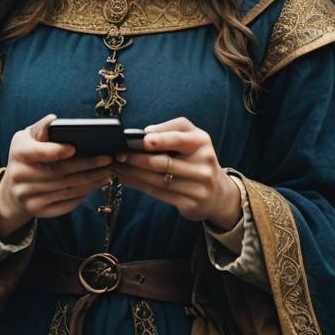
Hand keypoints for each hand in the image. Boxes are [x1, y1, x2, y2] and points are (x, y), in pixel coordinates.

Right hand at [0, 113, 114, 239]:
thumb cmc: (26, 156)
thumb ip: (41, 128)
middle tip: (107, 159)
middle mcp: (20, 176)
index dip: (56, 151)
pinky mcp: (37, 210)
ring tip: (108, 172)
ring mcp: (28, 196)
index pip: (38, 152)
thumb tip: (53, 120)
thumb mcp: (28, 137)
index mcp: (18, 153)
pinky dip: (83, 195)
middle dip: (87, 166)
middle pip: (59, 172)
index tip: (74, 148)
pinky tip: (95, 185)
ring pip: (66, 189)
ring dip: (90, 181)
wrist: (12, 188)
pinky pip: (65, 204)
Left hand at [111, 116, 241, 229]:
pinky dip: (138, 185)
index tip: (142, 140)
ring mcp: (198, 188)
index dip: (161, 140)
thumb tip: (144, 132)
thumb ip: (171, 130)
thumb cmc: (197, 158)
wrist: (218, 193)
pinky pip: (158, 194)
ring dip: (133, 172)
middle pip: (164, 162)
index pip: (179, 139)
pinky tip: (126, 178)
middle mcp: (203, 166)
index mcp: (202, 143)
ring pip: (158, 180)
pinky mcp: (189, 204)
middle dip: (137, 158)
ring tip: (116, 166)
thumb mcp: (192, 138)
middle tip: (117, 154)